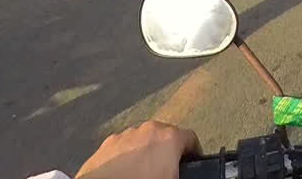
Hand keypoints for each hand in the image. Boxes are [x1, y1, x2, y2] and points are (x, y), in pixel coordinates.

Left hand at [76, 121, 200, 178]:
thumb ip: (179, 172)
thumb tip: (175, 172)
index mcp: (170, 137)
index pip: (191, 139)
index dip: (194, 153)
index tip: (192, 163)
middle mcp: (149, 129)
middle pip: (166, 136)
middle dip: (167, 151)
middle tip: (166, 170)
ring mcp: (126, 134)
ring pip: (143, 140)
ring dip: (146, 152)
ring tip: (142, 173)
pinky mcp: (107, 143)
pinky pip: (124, 147)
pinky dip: (127, 156)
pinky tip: (125, 172)